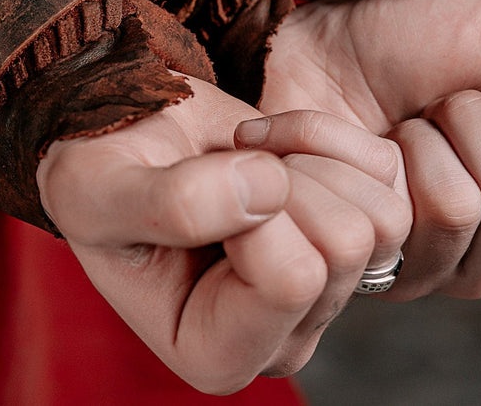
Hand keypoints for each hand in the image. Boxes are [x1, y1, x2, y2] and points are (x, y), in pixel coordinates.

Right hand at [37, 77, 408, 390]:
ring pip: (379, 214)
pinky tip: (269, 141)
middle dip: (281, 178)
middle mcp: (284, 333)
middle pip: (344, 245)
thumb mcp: (92, 192)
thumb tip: (267, 193)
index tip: (189, 186)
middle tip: (219, 167)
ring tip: (241, 156)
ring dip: (304, 155)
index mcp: (216, 352)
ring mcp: (326, 286)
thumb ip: (165, 205)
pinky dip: (325, 132)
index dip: (246, 210)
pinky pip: (388, 172)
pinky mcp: (354, 229)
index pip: (289, 280)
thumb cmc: (94, 171)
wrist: (118, 129)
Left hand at [247, 0, 480, 299]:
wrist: (313, 41)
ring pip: (454, 209)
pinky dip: (363, 157)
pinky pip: (388, 217)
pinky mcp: (366, 266)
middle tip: (433, 106)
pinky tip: (356, 151)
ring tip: (394, 129)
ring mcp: (430, 267)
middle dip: (469, 121)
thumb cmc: (411, 36)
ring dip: (416, 140)